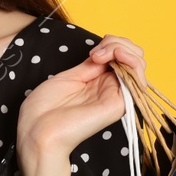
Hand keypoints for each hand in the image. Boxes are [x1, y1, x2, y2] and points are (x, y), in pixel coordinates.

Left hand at [15, 35, 147, 157]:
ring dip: (122, 49)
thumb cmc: (44, 110)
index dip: (111, 43)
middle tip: (96, 54)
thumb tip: (107, 51)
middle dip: (118, 43)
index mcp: (98, 82)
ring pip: (138, 63)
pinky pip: (137, 79)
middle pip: (134, 57)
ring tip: (102, 55)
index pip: (121, 55)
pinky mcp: (119, 104)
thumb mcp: (69, 77)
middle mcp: (110, 88)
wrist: (36, 131)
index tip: (91, 52)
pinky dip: (130, 60)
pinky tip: (114, 57)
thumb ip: (91, 65)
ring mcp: (117, 96)